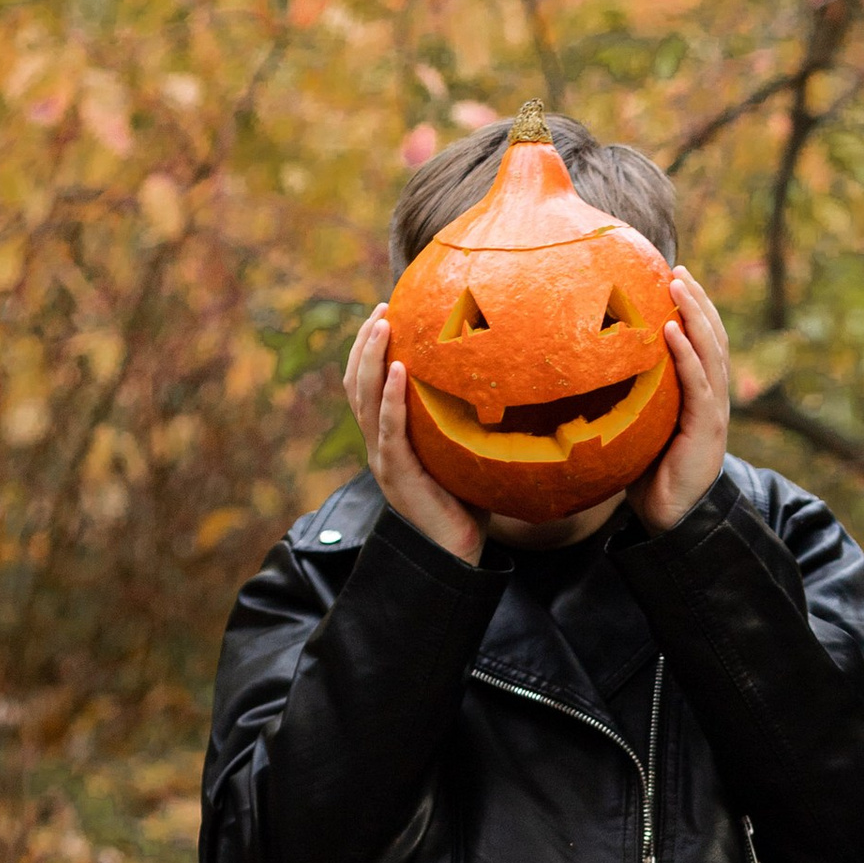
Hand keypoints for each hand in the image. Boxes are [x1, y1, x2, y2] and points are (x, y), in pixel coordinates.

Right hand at [346, 305, 486, 565]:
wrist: (458, 553)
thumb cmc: (468, 503)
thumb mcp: (464, 452)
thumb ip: (468, 420)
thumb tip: (507, 381)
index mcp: (389, 438)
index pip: (367, 386)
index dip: (368, 350)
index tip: (383, 314)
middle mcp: (378, 445)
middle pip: (357, 384)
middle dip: (364, 344)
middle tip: (380, 309)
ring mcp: (383, 459)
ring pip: (365, 400)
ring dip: (370, 358)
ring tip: (381, 325)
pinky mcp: (397, 473)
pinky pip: (390, 429)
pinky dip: (390, 398)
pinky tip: (399, 370)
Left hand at [630, 267, 730, 529]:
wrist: (669, 519)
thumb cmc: (647, 474)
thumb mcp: (636, 427)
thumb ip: (626, 398)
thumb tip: (580, 370)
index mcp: (699, 396)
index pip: (703, 343)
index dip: (694, 310)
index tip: (675, 277)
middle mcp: (712, 398)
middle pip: (713, 338)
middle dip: (698, 301)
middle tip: (678, 270)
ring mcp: (713, 412)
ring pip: (712, 354)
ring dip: (696, 316)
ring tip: (679, 286)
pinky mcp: (706, 429)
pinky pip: (700, 385)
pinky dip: (688, 356)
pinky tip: (674, 332)